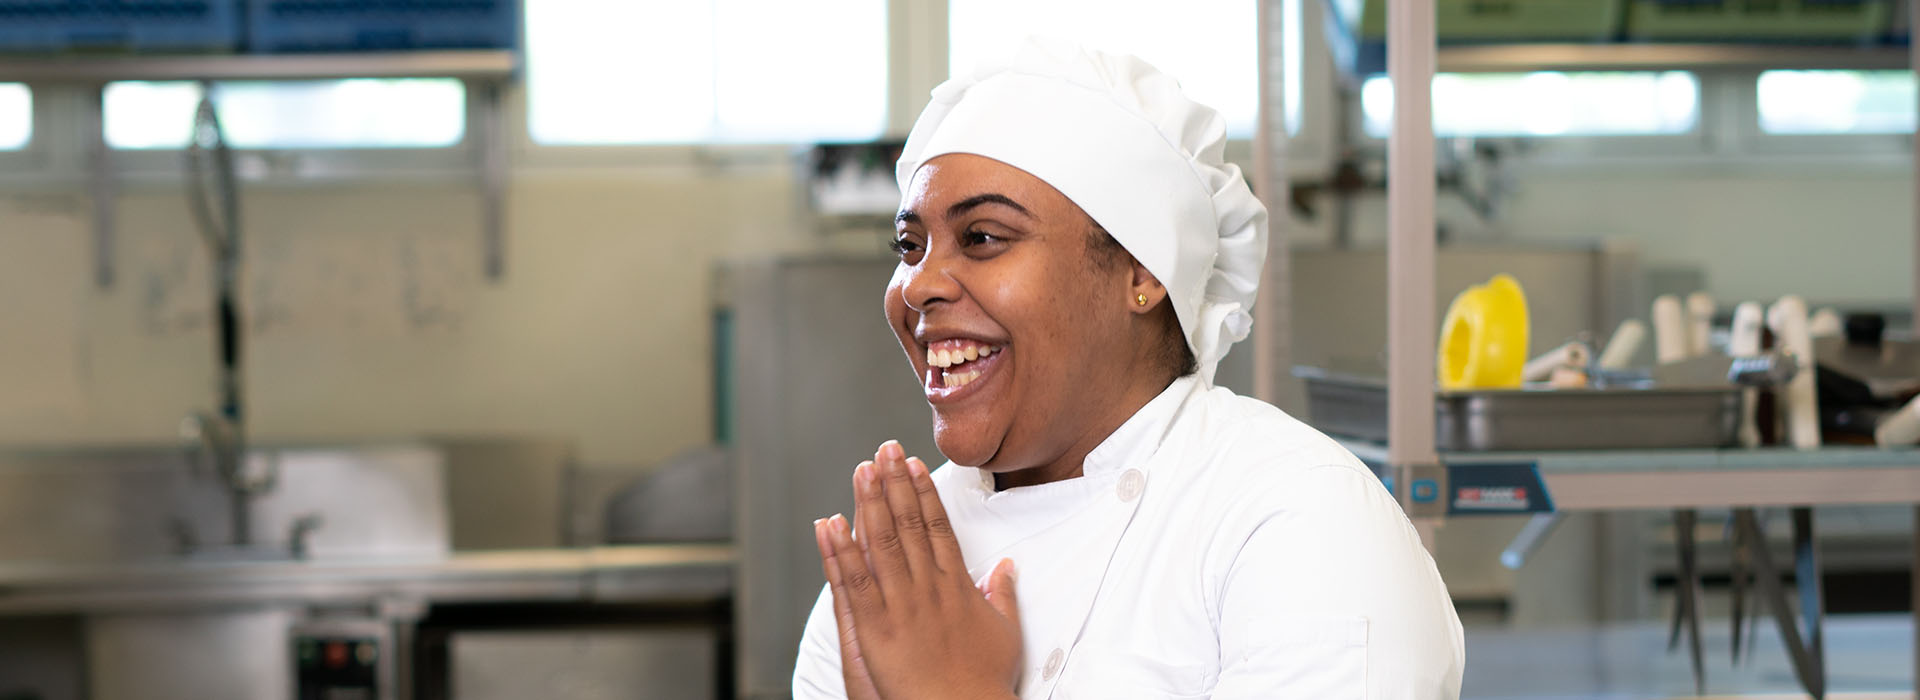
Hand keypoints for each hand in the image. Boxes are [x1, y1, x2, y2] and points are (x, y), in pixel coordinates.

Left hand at [813, 441, 1021, 699]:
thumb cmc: (985, 683)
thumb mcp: (1006, 633)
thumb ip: (1002, 596)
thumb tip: (1006, 569)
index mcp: (957, 586)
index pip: (938, 528)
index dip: (924, 494)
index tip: (914, 466)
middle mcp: (929, 588)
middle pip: (909, 525)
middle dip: (895, 484)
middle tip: (885, 450)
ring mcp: (900, 606)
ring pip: (881, 544)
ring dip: (868, 504)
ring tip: (861, 471)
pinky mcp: (875, 629)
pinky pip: (852, 582)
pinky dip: (838, 551)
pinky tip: (828, 524)